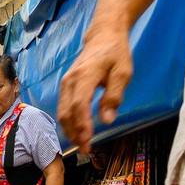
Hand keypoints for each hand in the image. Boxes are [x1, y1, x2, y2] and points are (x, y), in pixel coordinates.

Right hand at [58, 26, 133, 153]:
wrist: (102, 36)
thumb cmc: (115, 54)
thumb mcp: (123, 73)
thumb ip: (114, 96)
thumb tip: (107, 119)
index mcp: (86, 75)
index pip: (79, 104)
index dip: (82, 124)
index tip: (88, 140)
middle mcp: (70, 80)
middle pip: (66, 112)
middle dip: (74, 133)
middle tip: (86, 149)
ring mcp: (65, 83)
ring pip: (62, 112)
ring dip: (70, 130)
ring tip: (82, 144)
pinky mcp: (65, 87)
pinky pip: (63, 108)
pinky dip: (69, 122)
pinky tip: (77, 131)